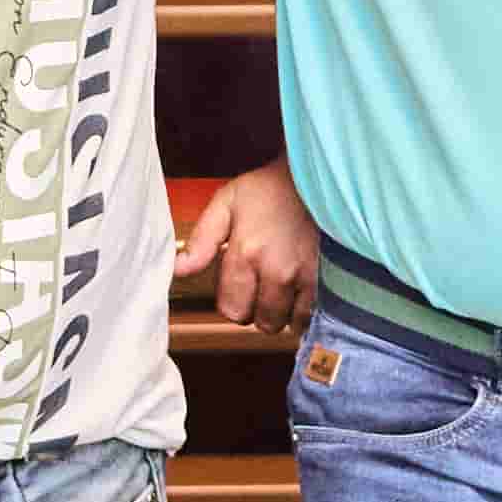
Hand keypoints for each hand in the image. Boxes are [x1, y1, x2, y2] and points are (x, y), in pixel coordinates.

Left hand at [172, 161, 320, 330]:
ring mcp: (303, 277)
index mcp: (245, 253)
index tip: (236, 283)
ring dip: (277, 312)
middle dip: (253, 309)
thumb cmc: (267, 190)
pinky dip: (300, 312)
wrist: (313, 178)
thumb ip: (201, 241)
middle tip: (257, 285)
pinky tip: (296, 293)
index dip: (231, 300)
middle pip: (257, 321)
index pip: (231, 309)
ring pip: (283, 323)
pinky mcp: (324, 279)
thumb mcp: (225, 204)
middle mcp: (275, 271)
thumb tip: (177, 269)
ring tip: (276, 287)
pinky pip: (308, 317)